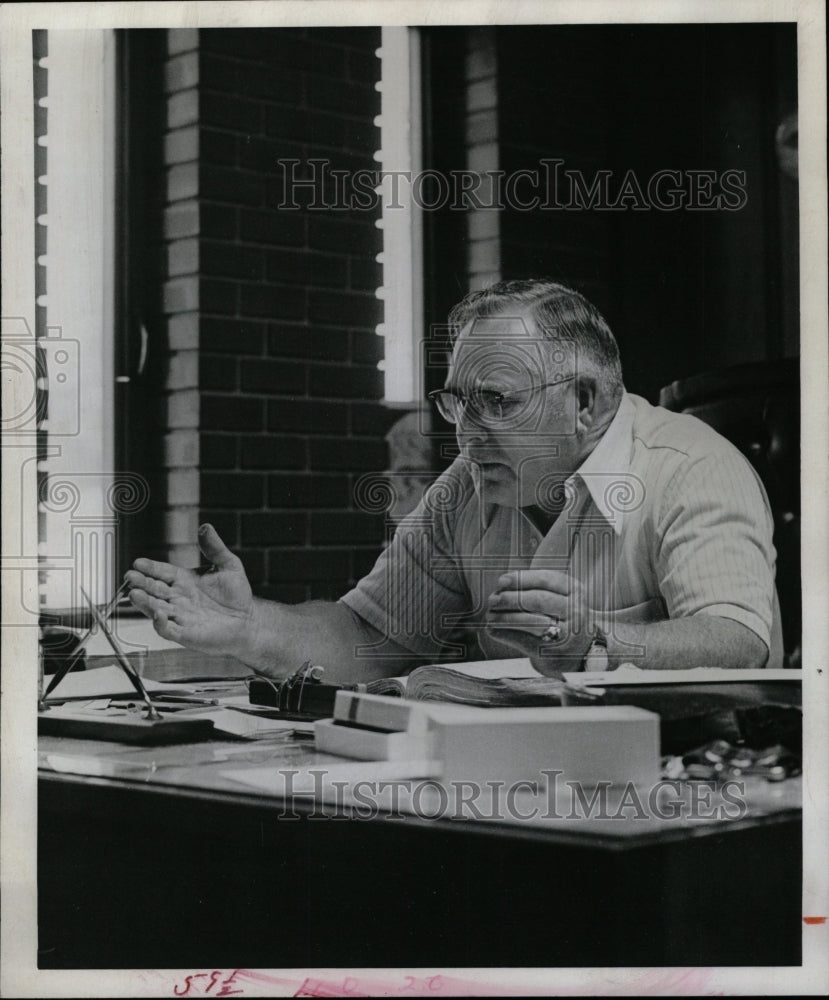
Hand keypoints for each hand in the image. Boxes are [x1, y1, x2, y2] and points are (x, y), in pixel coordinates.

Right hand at [125, 523, 254, 656]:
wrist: (248, 620)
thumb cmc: (237, 594)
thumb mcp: (228, 565)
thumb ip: (215, 548)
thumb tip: (206, 527)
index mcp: (184, 580)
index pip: (162, 572)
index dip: (150, 567)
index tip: (139, 562)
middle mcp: (178, 598)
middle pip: (154, 590)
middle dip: (141, 583)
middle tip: (131, 576)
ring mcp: (180, 616)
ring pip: (155, 609)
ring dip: (144, 603)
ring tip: (134, 594)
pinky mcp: (186, 634)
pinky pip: (168, 630)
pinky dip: (160, 624)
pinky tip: (158, 615)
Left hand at [486, 569, 592, 674]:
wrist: (583, 652)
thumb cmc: (564, 618)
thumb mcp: (561, 597)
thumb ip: (536, 587)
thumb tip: (503, 583)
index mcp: (575, 591)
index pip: (545, 579)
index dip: (520, 579)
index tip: (501, 581)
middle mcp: (574, 611)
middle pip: (537, 600)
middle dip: (510, 598)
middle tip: (493, 600)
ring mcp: (566, 633)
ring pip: (531, 621)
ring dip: (505, 618)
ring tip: (491, 615)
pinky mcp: (553, 652)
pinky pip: (524, 641)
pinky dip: (505, 634)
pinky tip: (493, 630)